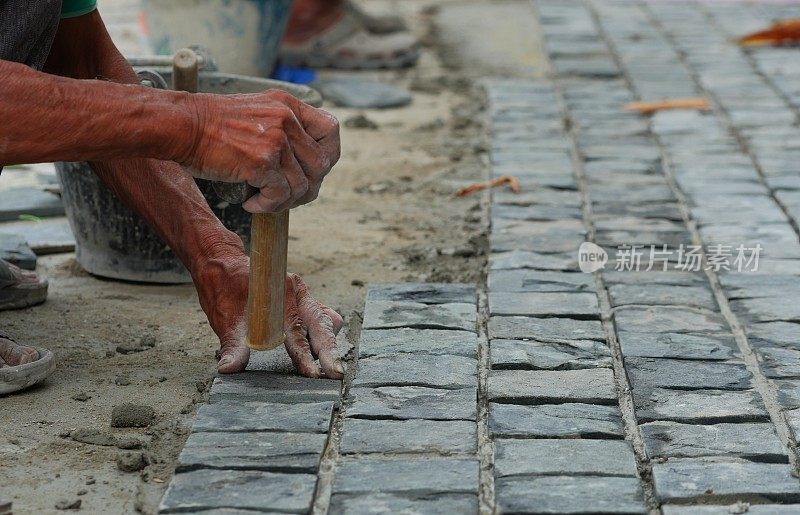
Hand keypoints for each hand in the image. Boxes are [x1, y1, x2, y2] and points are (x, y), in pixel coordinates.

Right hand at [181, 89, 339, 212]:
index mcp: (288, 104)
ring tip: (264, 201)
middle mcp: (287, 119)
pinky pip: (280, 195)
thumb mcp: (257, 112)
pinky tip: (250, 203)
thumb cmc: (211, 126)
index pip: (331, 130)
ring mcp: (276, 139)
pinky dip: (267, 206)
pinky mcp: (261, 161)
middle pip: (321, 164)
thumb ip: (283, 128)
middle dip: (307, 187)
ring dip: (286, 201)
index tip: (310, 170)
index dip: (327, 155)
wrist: (180, 126)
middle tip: (285, 195)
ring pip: (302, 185)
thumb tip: (305, 165)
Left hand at [201, 247, 345, 377]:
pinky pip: (323, 315)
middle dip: (329, 350)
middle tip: (335, 374)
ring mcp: (303, 296)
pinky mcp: (304, 301)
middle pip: (322, 323)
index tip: (312, 373)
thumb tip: (229, 368)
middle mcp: (296, 292)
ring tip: (330, 366)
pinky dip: (324, 333)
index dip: (305, 353)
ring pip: (326, 319)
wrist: (226, 268)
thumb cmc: (225, 289)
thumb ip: (232, 345)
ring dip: (328, 342)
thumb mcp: (225, 318)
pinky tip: (320, 350)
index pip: (297, 329)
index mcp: (279, 293)